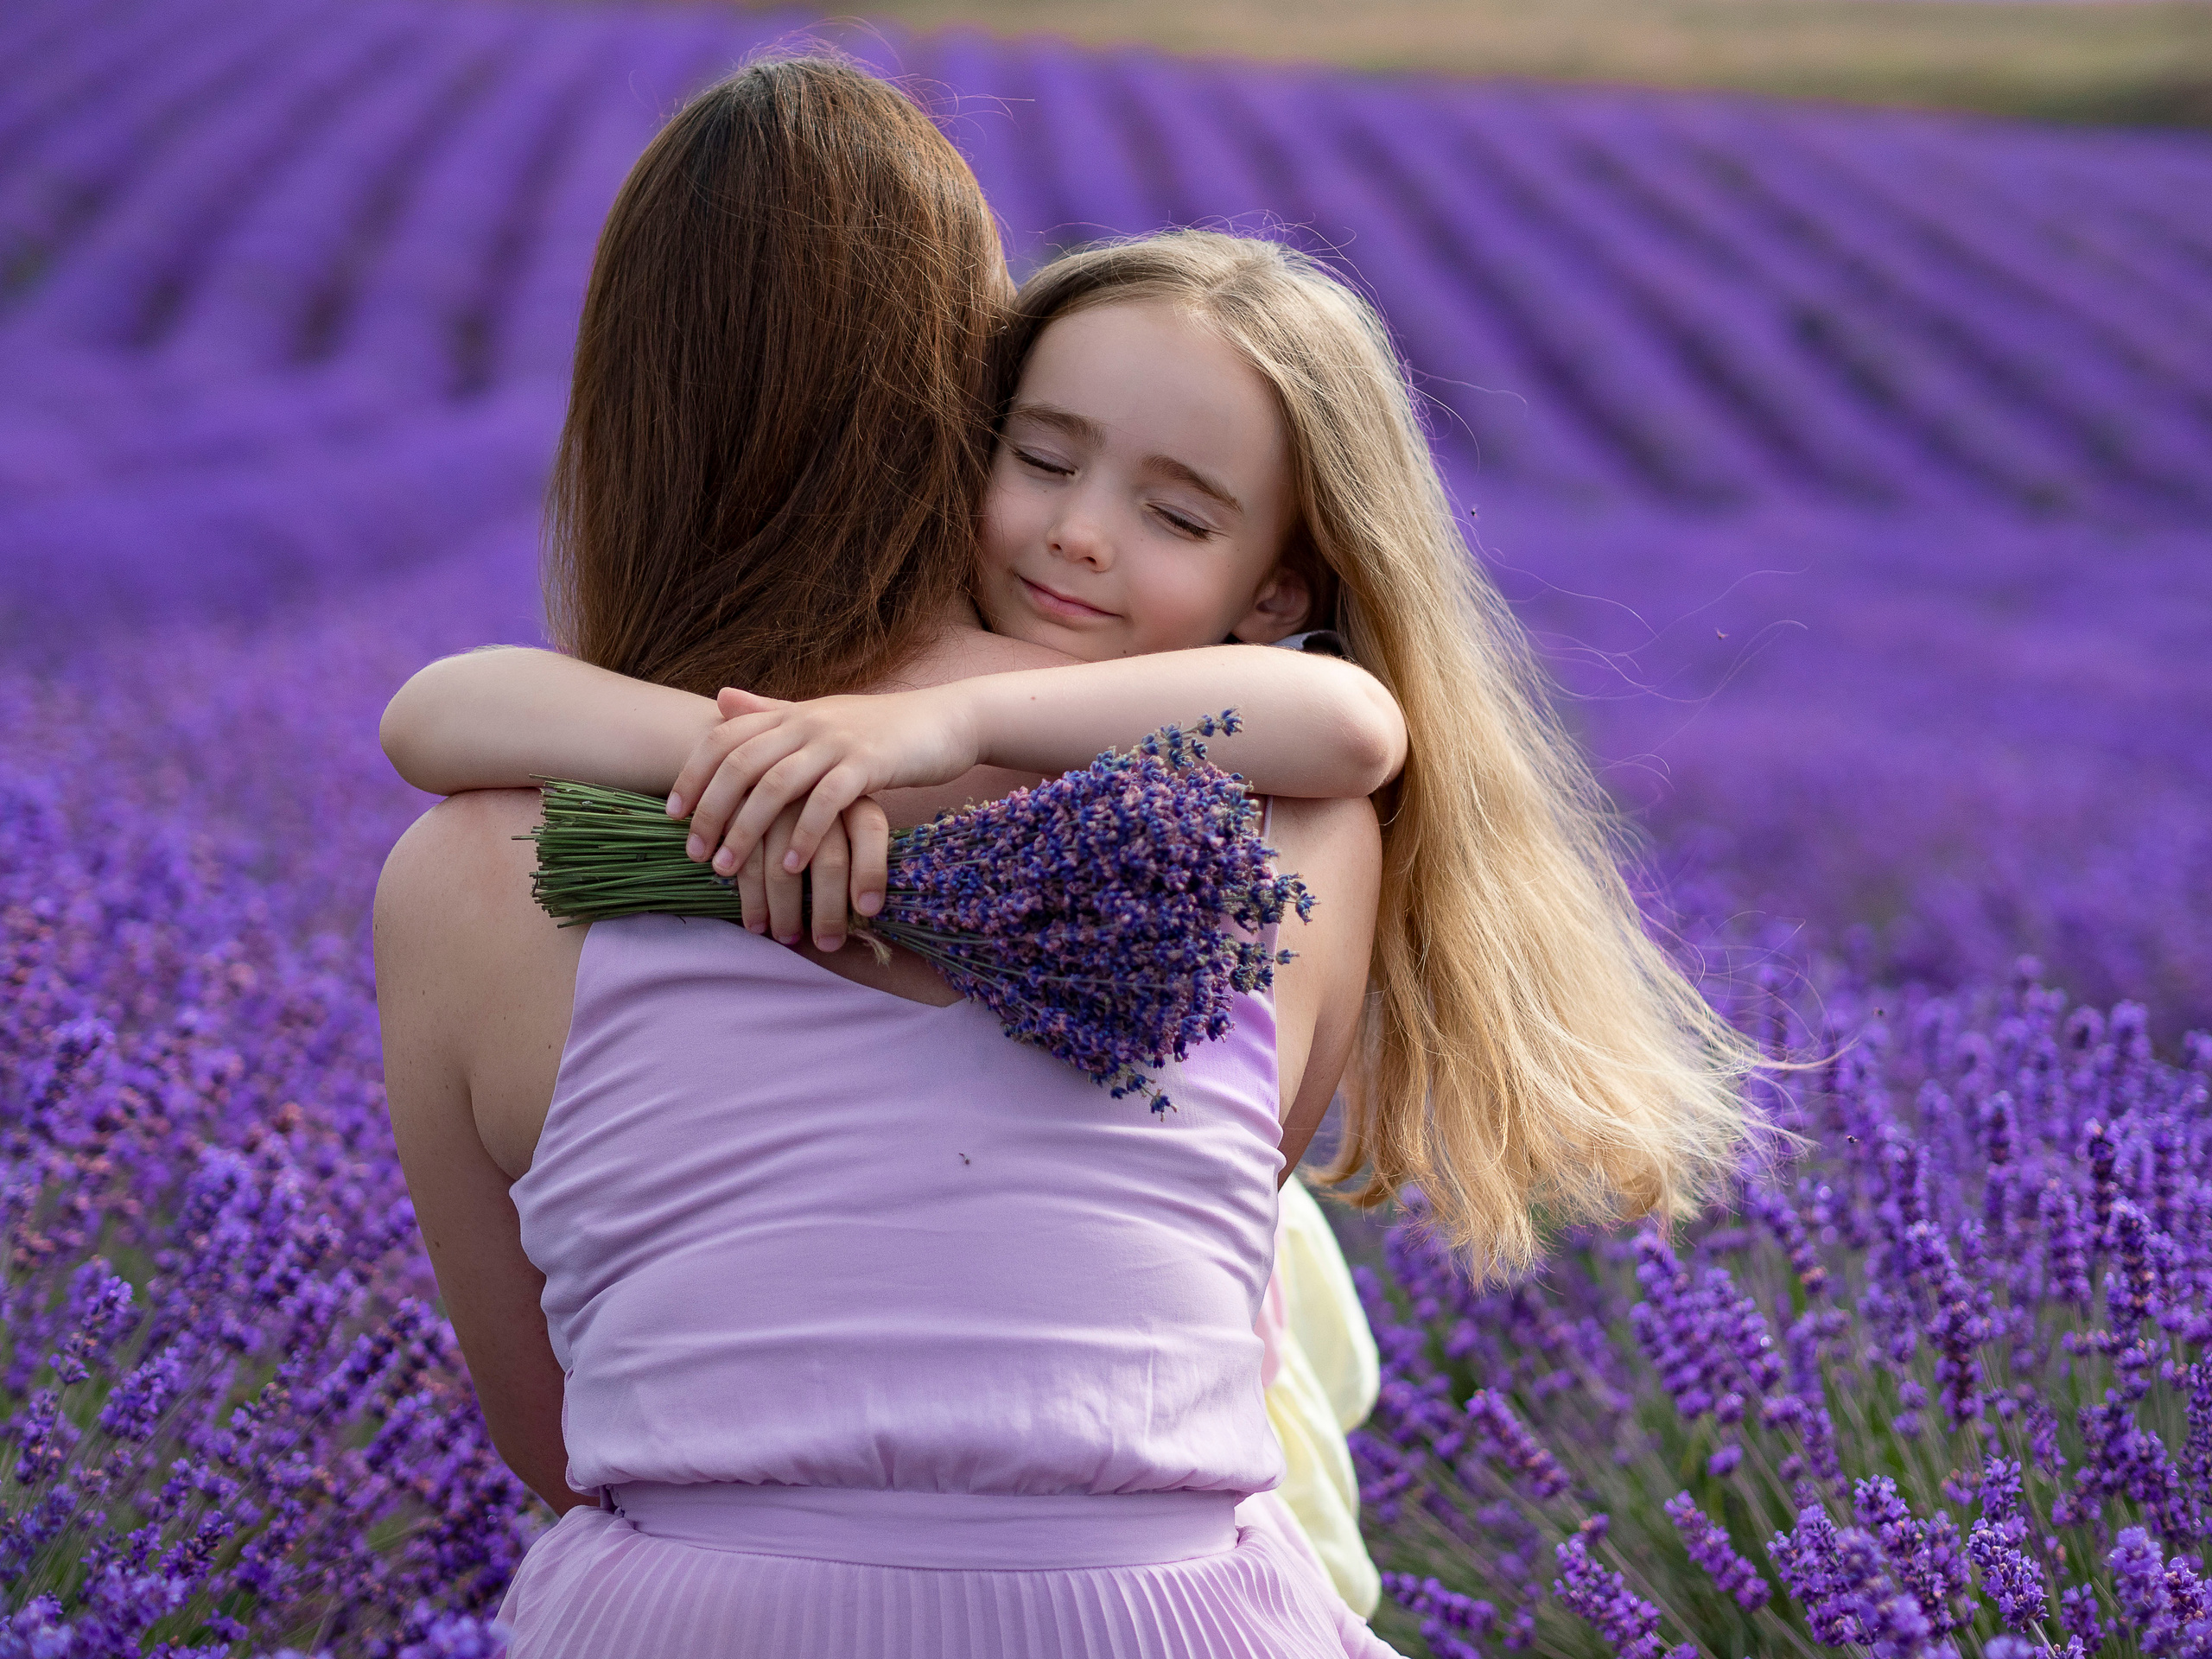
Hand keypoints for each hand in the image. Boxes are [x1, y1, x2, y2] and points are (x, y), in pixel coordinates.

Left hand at [667, 683, 977, 903]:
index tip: (671, 814)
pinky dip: (804, 833)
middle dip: (710, 811)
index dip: (692, 774)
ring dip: (746, 830)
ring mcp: (837, 742)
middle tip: (694, 855)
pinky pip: (827, 800)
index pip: (722, 739)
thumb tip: (719, 699)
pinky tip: (791, 866)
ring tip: (728, 870)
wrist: (945, 721)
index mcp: (789, 714)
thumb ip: (769, 712)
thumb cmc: (879, 729)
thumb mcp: (819, 717)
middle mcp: (805, 723)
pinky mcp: (870, 764)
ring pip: (775, 784)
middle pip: (739, 764)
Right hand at [730, 798, 888, 950]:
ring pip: (784, 869)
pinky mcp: (740, 813)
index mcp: (849, 796)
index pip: (870, 829)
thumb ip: (854, 854)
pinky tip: (757, 924)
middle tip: (828, 943)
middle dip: (829, 909)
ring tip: (787, 937)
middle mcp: (816, 795)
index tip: (867, 911)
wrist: (746, 777)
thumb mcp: (837, 822)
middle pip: (830, 859)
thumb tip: (866, 909)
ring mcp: (776, 804)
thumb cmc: (806, 817)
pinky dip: (752, 900)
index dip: (871, 870)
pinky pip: (748, 864)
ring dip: (786, 911)